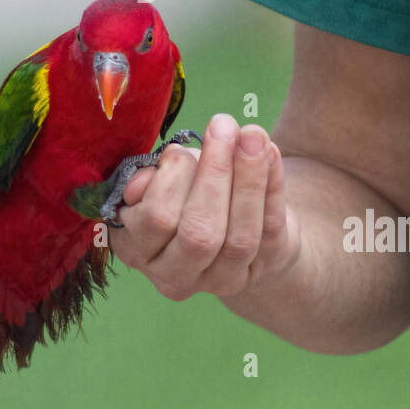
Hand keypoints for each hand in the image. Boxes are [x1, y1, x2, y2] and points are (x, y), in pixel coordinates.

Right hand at [108, 113, 300, 299]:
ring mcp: (219, 281)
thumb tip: (170, 158)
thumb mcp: (160, 179)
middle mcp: (173, 276)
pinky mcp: (261, 270)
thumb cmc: (184, 192)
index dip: (170, 180)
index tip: (178, 149)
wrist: (230, 224)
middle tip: (222, 127)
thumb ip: (158, 171)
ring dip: (249, 179)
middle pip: (198, 234)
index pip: (155, 219)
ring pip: (238, 239)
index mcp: (136, 249)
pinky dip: (273, 187)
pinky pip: (271, 229)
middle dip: (214, 174)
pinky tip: (271, 152)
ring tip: (252, 135)